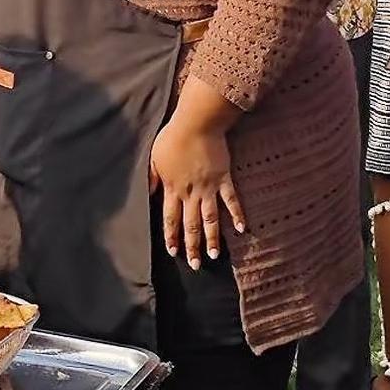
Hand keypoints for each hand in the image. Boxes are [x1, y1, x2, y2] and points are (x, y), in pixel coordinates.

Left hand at [150, 117, 244, 268]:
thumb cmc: (172, 137)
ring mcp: (209, 187)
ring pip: (210, 218)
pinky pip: (231, 200)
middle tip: (196, 265)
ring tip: (215, 255)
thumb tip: (148, 193)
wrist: (195, 124)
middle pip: (191, 224)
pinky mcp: (224, 178)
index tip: (173, 252)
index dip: (172, 236)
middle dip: (192, 245)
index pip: (170, 218)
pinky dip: (237, 214)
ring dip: (213, 238)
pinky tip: (241, 229)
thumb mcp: (154, 158)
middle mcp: (190, 192)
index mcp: (172, 187)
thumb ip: (152, 177)